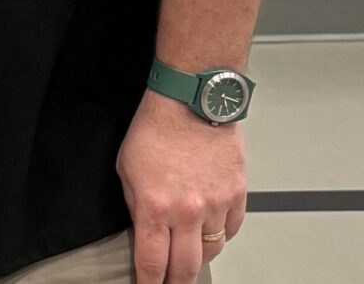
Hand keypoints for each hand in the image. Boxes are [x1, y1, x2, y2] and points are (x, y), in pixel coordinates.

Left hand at [117, 92, 245, 283]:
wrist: (192, 98)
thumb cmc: (157, 125)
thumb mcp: (126, 168)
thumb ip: (135, 204)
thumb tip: (143, 229)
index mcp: (156, 207)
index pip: (153, 264)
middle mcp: (188, 212)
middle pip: (186, 269)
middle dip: (176, 283)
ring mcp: (216, 204)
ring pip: (212, 251)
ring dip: (200, 256)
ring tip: (190, 252)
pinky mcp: (237, 193)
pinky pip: (232, 229)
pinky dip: (222, 234)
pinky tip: (211, 229)